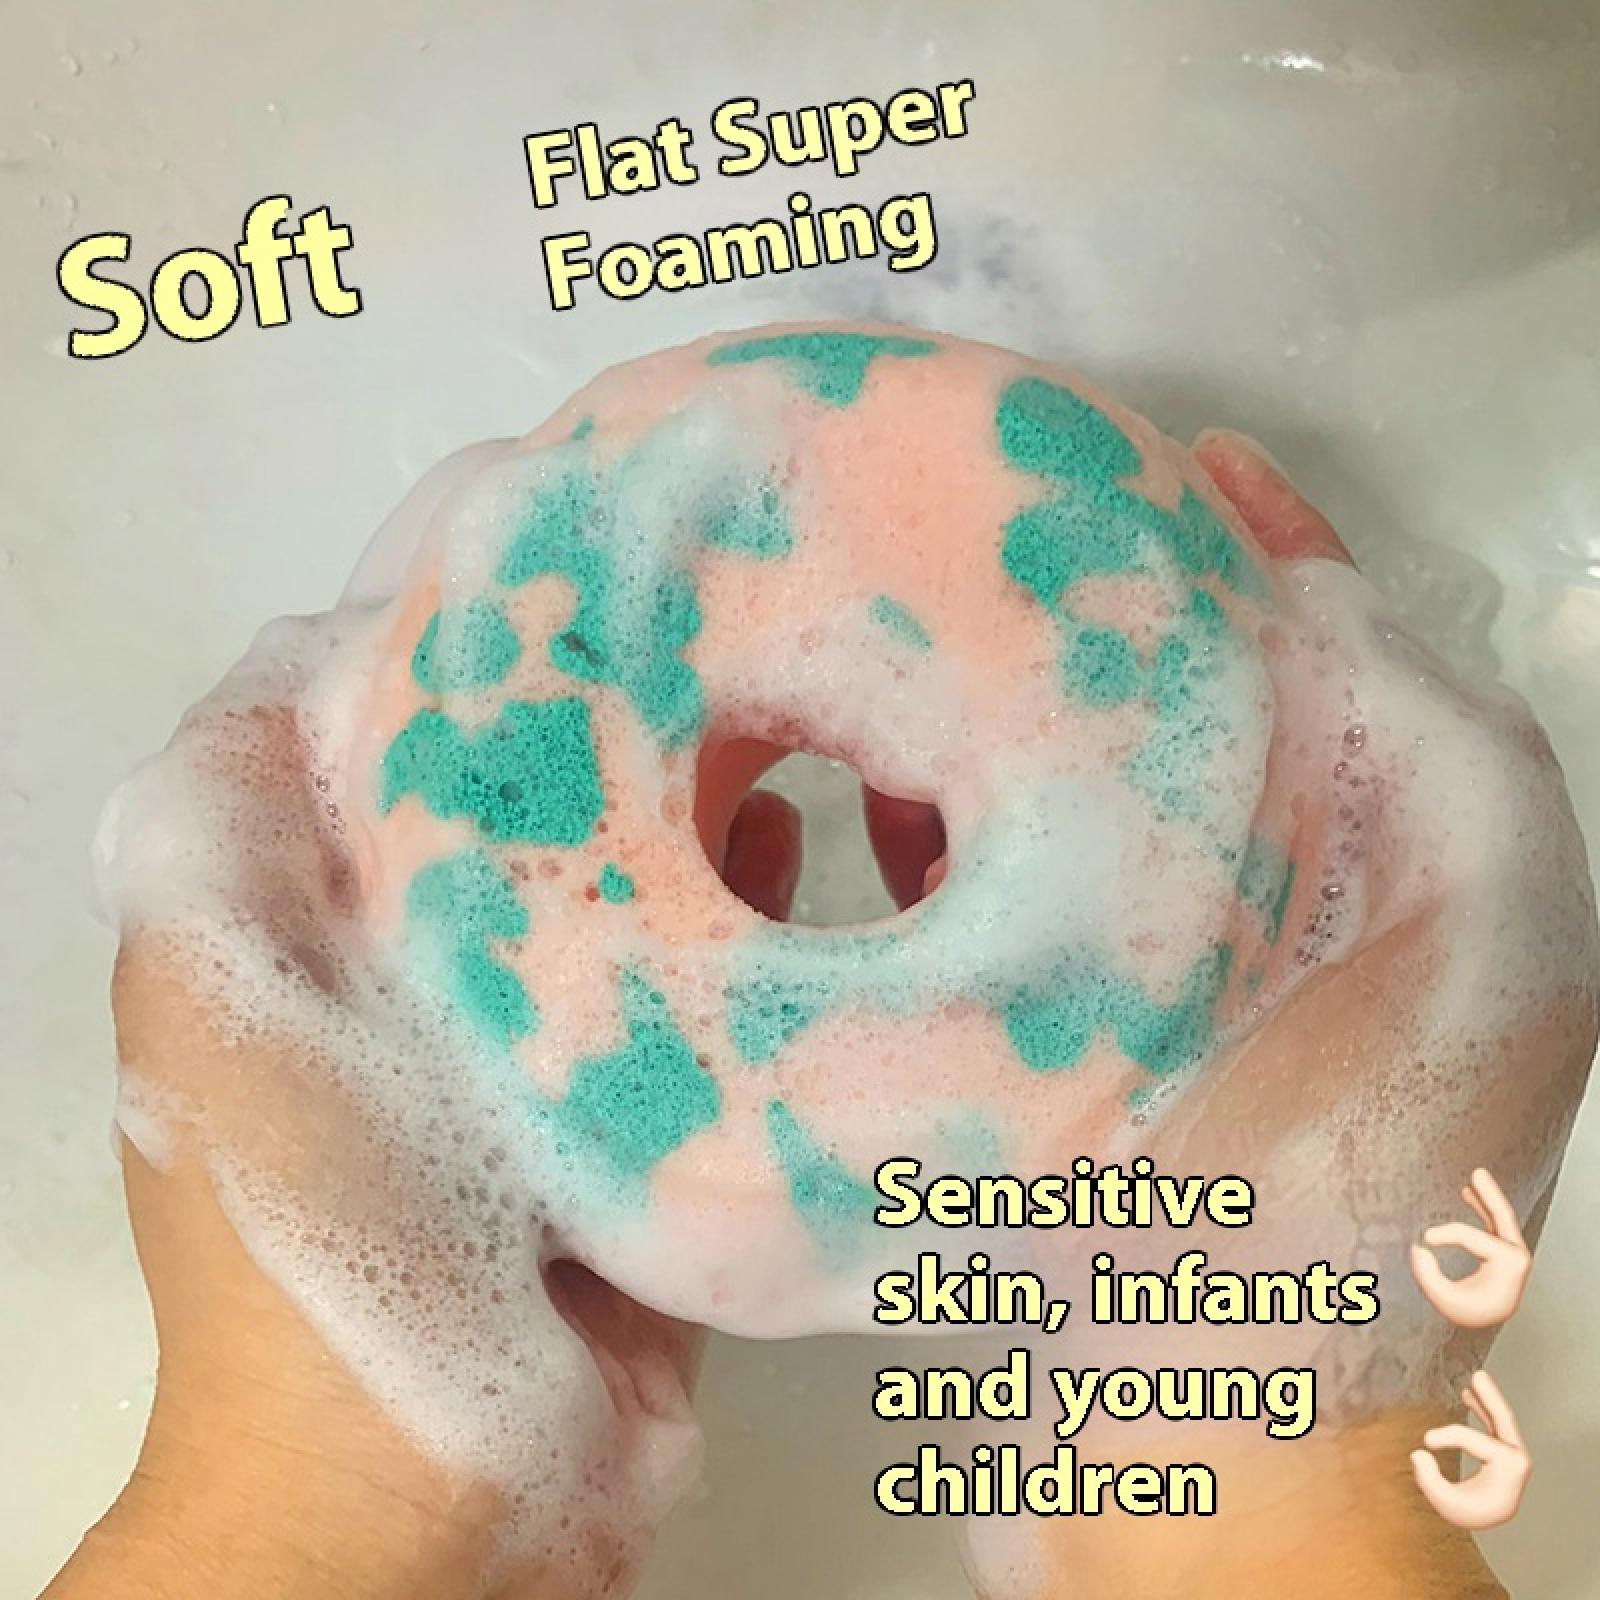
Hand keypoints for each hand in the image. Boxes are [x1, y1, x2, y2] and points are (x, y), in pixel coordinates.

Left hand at [50, 703, 799, 1599]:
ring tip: (768, 694)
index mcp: (324, 934)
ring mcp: (555, 1056)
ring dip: (685, 808)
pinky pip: (714, 999)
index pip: (391, 750)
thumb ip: (221, 824)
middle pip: (527, 812)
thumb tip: (306, 646)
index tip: (559, 571)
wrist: (425, 1486)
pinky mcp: (655, 1123)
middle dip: (601, 720)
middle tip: (702, 615)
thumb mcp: (211, 993)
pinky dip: (751, 923)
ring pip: (630, 894)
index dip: (464, 652)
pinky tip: (802, 838)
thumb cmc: (308, 1217)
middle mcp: (437, 982)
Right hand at [865, 430, 1592, 1599]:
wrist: (1211, 1453)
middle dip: (1112, 621)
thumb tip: (1306, 604)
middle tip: (996, 546)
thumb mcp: (1484, 956)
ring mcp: (1172, 998)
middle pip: (1200, 718)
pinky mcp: (1066, 1062)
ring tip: (912, 652)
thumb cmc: (1344, 1210)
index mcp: (1410, 884)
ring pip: (1086, 806)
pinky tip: (868, 816)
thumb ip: (1442, 756)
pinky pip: (1005, 907)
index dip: (1269, 544)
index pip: (1346, 655)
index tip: (1169, 457)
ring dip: (1013, 728)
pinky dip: (953, 847)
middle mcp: (1300, 927)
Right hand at [1410, 1168, 1530, 1329]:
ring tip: (1476, 1177)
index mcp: (1507, 1263)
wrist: (1489, 1323)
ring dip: (1486, 1197)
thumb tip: (1420, 1248)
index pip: (1472, 1237)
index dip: (1444, 1234)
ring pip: (1501, 1217)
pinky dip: (1484, 1209)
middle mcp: (1516, 1255)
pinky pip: (1495, 1224)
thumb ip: (1429, 1275)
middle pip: (1502, 1216)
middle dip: (1489, 1194)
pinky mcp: (1505, 1252)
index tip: (1424, 1240)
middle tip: (1478, 1172)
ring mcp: (1513, 1252)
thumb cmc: (1471, 1312)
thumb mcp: (1446, 1300)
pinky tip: (1470, 1196)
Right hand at [1411, 1370, 1530, 1531]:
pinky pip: (1496, 1426)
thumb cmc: (1471, 1514)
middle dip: (1490, 1396)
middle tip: (1479, 1374)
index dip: (1446, 1435)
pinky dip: (1484, 1410)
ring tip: (1477, 1378)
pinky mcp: (1506, 1453)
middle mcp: (1516, 1458)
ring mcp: (1513, 1455)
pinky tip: (1470, 1398)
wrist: (1490, 1524)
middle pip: (1503, 1419)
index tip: (1426, 1442)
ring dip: (1487, 1398)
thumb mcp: (1447, 1504)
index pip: (1473, 1439)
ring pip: (1501, 1419)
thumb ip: (1429, 1480)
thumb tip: (1419, 1453)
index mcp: (1507, 1467)